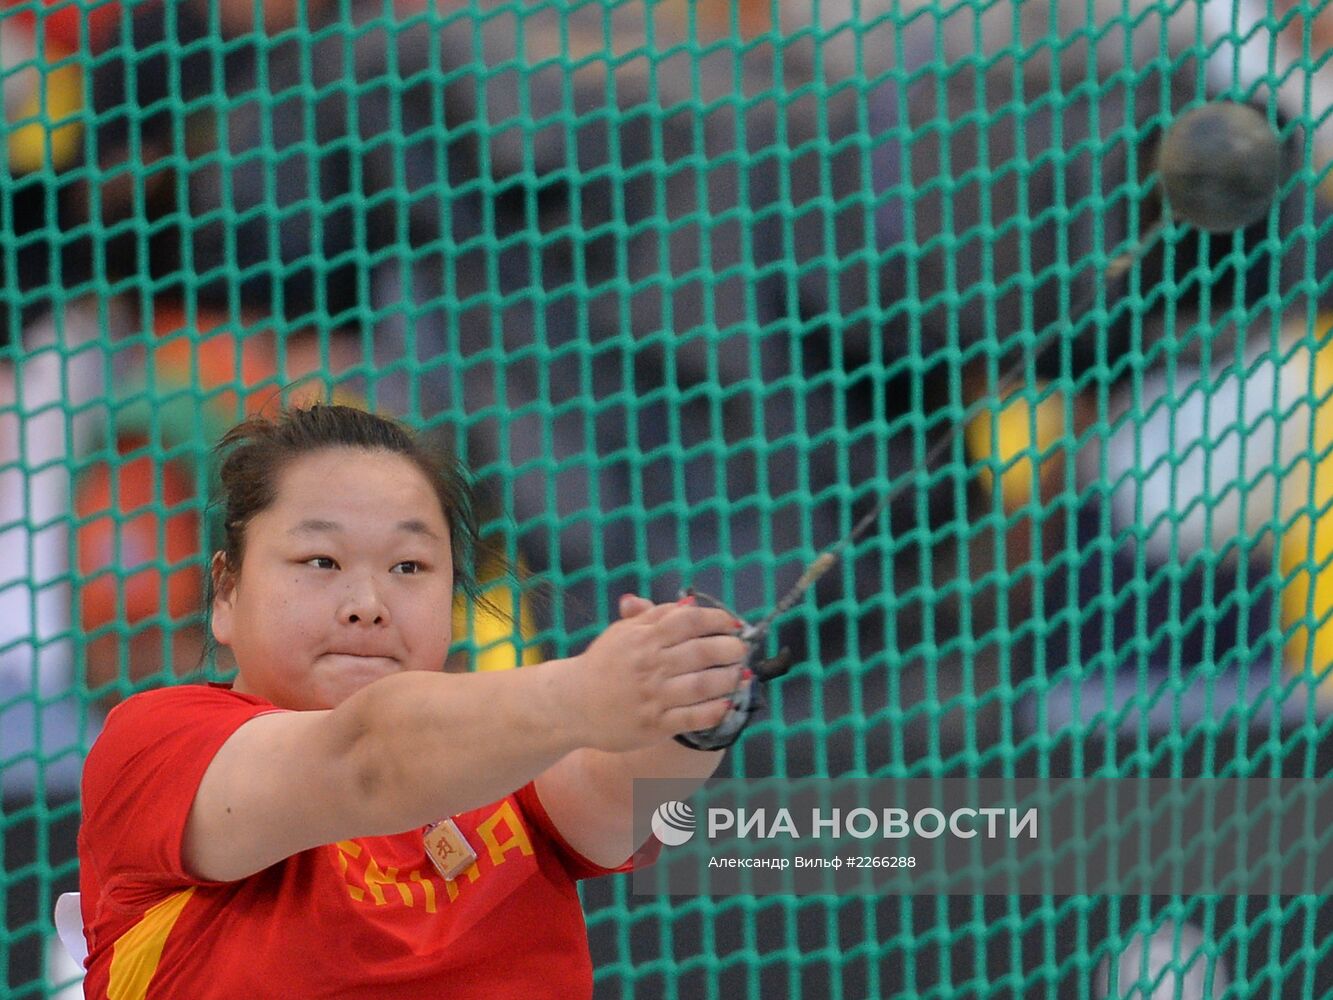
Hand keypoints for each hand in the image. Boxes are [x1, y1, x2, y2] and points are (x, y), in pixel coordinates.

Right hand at [558, 597, 747, 753]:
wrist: (572, 704)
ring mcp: (652, 697)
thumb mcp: (623, 633)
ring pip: (702, 685)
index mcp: (643, 638)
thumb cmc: (604, 664)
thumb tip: (690, 603)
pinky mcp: (654, 725)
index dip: (718, 620)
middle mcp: (649, 665)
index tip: (734, 624)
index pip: (689, 621)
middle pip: (702, 652)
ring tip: (740, 674)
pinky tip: (727, 704)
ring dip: (728, 679)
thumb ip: (655, 616)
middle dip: (730, 649)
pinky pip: (693, 718)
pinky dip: (715, 710)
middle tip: (742, 649)